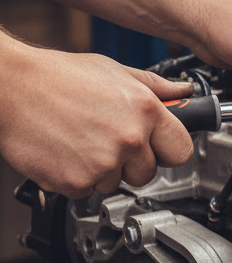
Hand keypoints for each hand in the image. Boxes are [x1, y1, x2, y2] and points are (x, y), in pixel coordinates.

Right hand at [0, 40, 194, 198]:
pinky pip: (87, 191)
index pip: (182, 151)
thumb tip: (182, 92)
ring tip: (83, 141)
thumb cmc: (59, 77)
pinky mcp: (75, 182)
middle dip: (133, 163)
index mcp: (146, 110)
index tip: (160, 149)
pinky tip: (67, 152)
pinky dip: (78, 178)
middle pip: (149, 173)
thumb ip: (155, 87)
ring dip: (104, 170)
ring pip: (117, 184)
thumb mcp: (116, 71)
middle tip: (110, 141)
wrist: (12, 88)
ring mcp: (103, 163)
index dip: (169, 150)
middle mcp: (129, 139)